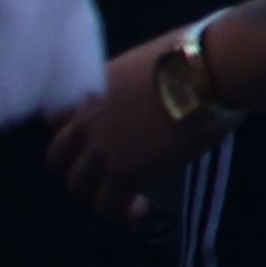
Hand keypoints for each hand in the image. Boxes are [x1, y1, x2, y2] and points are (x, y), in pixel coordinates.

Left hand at [47, 34, 222, 215]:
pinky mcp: (122, 174)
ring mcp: (100, 149)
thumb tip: (149, 93)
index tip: (93, 137)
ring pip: (77, 185)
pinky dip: (122, 212)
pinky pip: (108, 206)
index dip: (74, 130)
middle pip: (57, 157)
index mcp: (90, 89)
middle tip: (106, 170)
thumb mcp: (145, 61)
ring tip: (125, 196)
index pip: (56, 118)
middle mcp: (85, 120)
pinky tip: (141, 208)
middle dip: (78, 165)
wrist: (210, 71)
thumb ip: (128, 84)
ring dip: (97, 192)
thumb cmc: (194, 54)